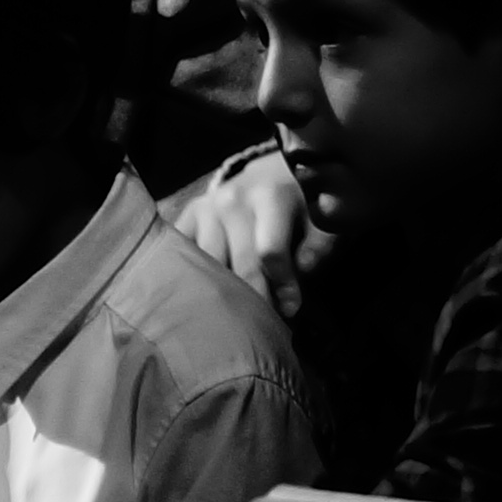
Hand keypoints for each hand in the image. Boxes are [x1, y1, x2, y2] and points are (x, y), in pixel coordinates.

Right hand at [172, 147, 312, 323]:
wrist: (265, 176)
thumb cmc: (297, 206)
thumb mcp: (318, 218)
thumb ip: (319, 245)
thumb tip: (305, 269)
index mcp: (270, 196)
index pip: (270, 253)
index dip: (283, 286)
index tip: (291, 308)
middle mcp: (231, 201)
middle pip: (239, 265)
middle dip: (256, 300)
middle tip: (265, 325)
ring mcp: (204, 210)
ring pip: (208, 268)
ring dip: (224, 297)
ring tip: (238, 317)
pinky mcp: (186, 219)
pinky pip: (182, 259)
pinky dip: (193, 283)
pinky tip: (205, 300)